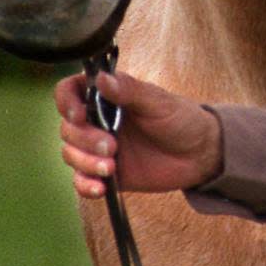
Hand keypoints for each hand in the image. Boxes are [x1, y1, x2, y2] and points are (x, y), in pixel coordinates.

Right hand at [56, 71, 222, 198]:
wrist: (198, 154)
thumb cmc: (181, 119)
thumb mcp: (158, 102)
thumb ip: (129, 91)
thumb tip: (101, 78)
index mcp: (109, 95)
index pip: (71, 91)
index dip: (67, 101)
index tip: (79, 114)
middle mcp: (99, 120)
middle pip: (68, 127)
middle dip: (84, 139)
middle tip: (112, 146)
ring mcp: (99, 147)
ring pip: (71, 154)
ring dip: (85, 162)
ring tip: (111, 168)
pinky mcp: (105, 173)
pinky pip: (81, 180)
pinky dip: (85, 185)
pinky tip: (101, 187)